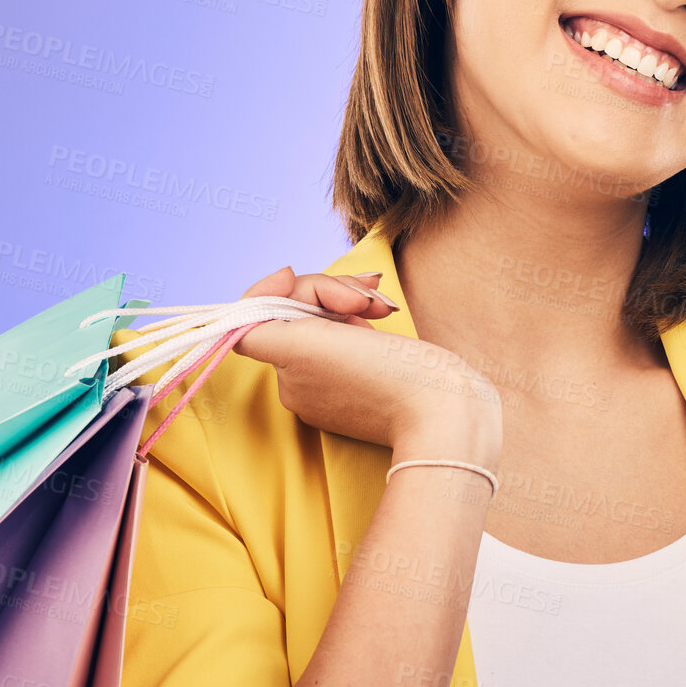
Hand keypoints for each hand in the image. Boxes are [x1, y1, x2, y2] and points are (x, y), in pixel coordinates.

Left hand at [230, 266, 501, 466]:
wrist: (446, 413)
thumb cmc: (379, 377)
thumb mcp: (304, 347)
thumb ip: (257, 331)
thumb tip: (239, 314)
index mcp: (287, 373)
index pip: (264, 313)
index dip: (278, 288)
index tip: (294, 273)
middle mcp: (305, 379)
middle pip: (302, 310)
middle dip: (331, 292)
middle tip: (370, 296)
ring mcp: (339, 379)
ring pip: (331, 317)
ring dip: (355, 299)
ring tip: (384, 306)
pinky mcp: (371, 377)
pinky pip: (355, 333)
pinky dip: (368, 316)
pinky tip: (386, 313)